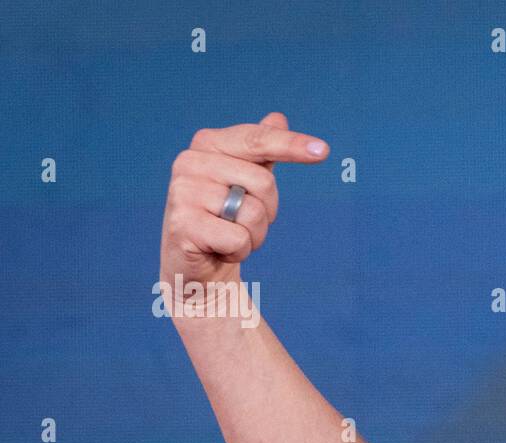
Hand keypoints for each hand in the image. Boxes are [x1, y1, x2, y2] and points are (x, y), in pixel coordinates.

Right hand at [160, 112, 327, 313]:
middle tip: (244, 221)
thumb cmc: (225, 216)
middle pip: (263, 182)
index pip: (258, 140)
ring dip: (254, 234)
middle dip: (267, 210)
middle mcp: (190, 162)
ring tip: (230, 234)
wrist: (195, 261)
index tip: (323, 150)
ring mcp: (183, 192)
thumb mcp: (245, 180)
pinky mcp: (182, 225)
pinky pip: (238, 239)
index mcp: (207, 144)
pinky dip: (240, 251)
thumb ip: (261, 150)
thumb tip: (277, 117)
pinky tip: (219, 249)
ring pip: (253, 213)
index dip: (291, 145)